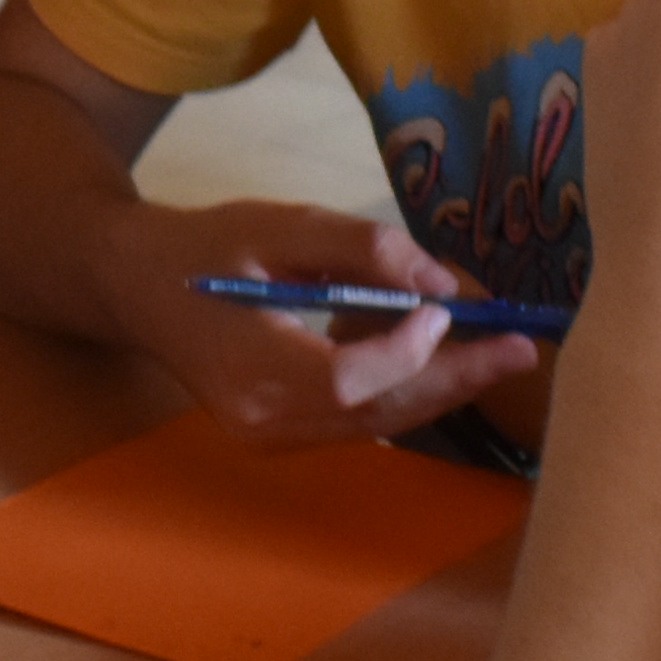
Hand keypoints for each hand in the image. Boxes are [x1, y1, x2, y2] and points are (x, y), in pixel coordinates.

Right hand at [118, 197, 542, 447]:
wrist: (139, 287)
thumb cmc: (206, 245)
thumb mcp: (279, 223)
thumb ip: (361, 247)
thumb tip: (441, 284)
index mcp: (248, 365)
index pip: (347, 377)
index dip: (407, 349)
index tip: (448, 306)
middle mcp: (260, 419)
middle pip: (377, 413)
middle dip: (455, 379)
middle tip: (521, 347)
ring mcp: (270, 437)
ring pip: (377, 424)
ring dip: (439, 389)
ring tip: (500, 353)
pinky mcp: (282, 436)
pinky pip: (359, 421)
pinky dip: (404, 391)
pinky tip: (438, 355)